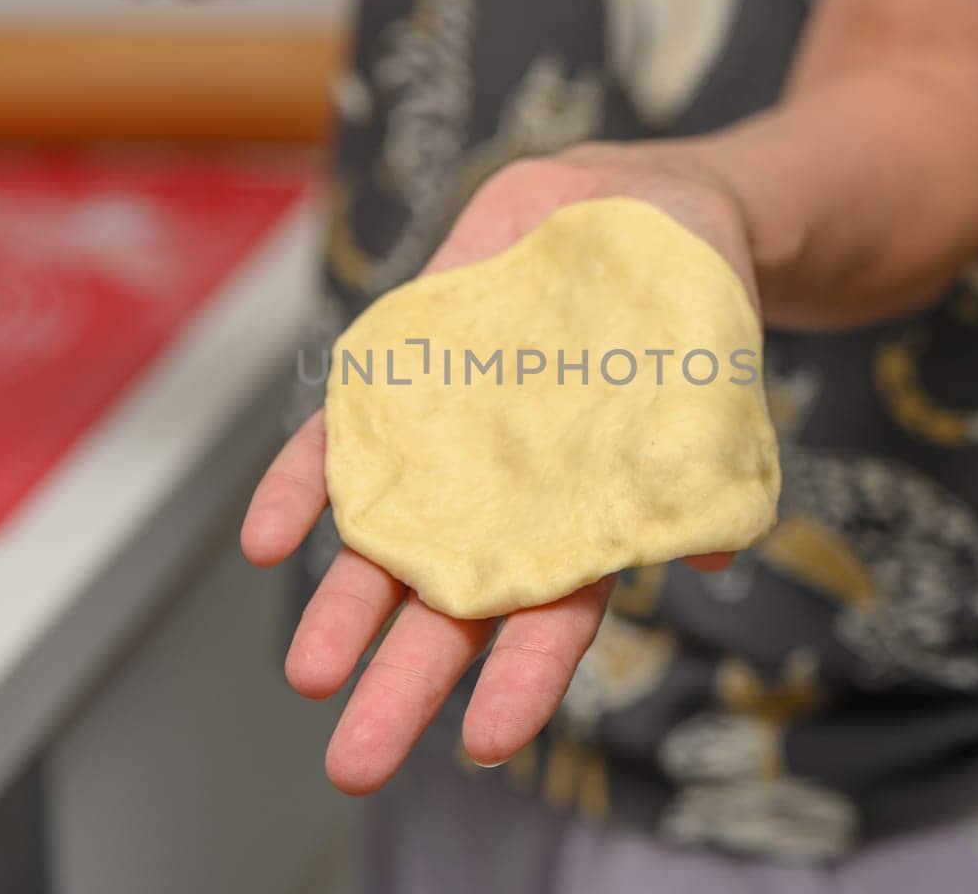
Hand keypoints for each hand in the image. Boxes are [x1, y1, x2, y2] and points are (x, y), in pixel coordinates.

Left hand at [241, 146, 756, 793]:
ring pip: (383, 544)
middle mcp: (504, 504)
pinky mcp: (400, 384)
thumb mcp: (710, 379)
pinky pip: (339, 444)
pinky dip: (301, 491)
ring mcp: (445, 447)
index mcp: (581, 523)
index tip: (487, 743)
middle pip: (448, 609)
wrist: (629, 214)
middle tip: (355, 762)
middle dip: (403, 685)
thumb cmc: (684, 310)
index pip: (550, 619)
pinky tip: (267, 541)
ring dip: (342, 609)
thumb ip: (701, 459)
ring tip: (308, 676)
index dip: (521, 681)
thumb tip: (707, 553)